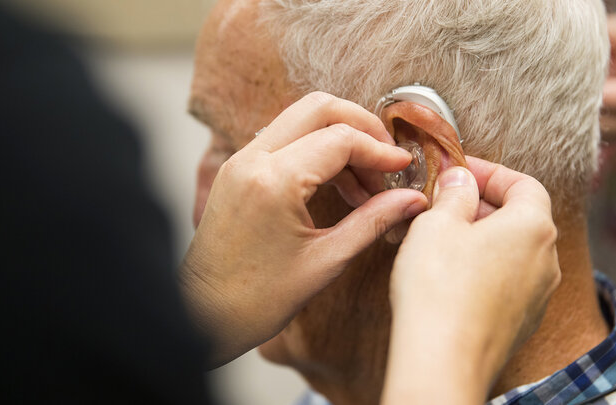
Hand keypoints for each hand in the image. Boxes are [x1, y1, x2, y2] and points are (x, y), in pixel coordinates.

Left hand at [180, 92, 427, 365]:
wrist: (203, 316)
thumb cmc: (256, 300)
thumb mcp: (325, 262)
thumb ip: (372, 221)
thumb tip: (412, 199)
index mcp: (274, 181)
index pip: (341, 138)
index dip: (380, 151)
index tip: (403, 170)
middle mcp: (252, 160)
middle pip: (318, 108)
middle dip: (361, 127)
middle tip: (386, 162)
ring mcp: (240, 162)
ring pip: (300, 120)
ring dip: (338, 140)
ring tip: (365, 187)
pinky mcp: (236, 171)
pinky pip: (283, 141)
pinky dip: (315, 151)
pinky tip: (337, 186)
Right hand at [382, 157, 560, 404]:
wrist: (443, 359)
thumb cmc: (439, 286)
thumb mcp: (437, 223)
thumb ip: (453, 192)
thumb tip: (460, 178)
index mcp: (533, 226)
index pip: (523, 183)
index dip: (489, 171)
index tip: (457, 170)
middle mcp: (546, 261)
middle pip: (519, 217)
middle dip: (480, 204)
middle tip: (441, 203)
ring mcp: (536, 296)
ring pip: (511, 251)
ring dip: (479, 238)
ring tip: (438, 238)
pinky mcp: (520, 322)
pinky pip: (505, 282)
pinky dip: (482, 268)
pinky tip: (447, 274)